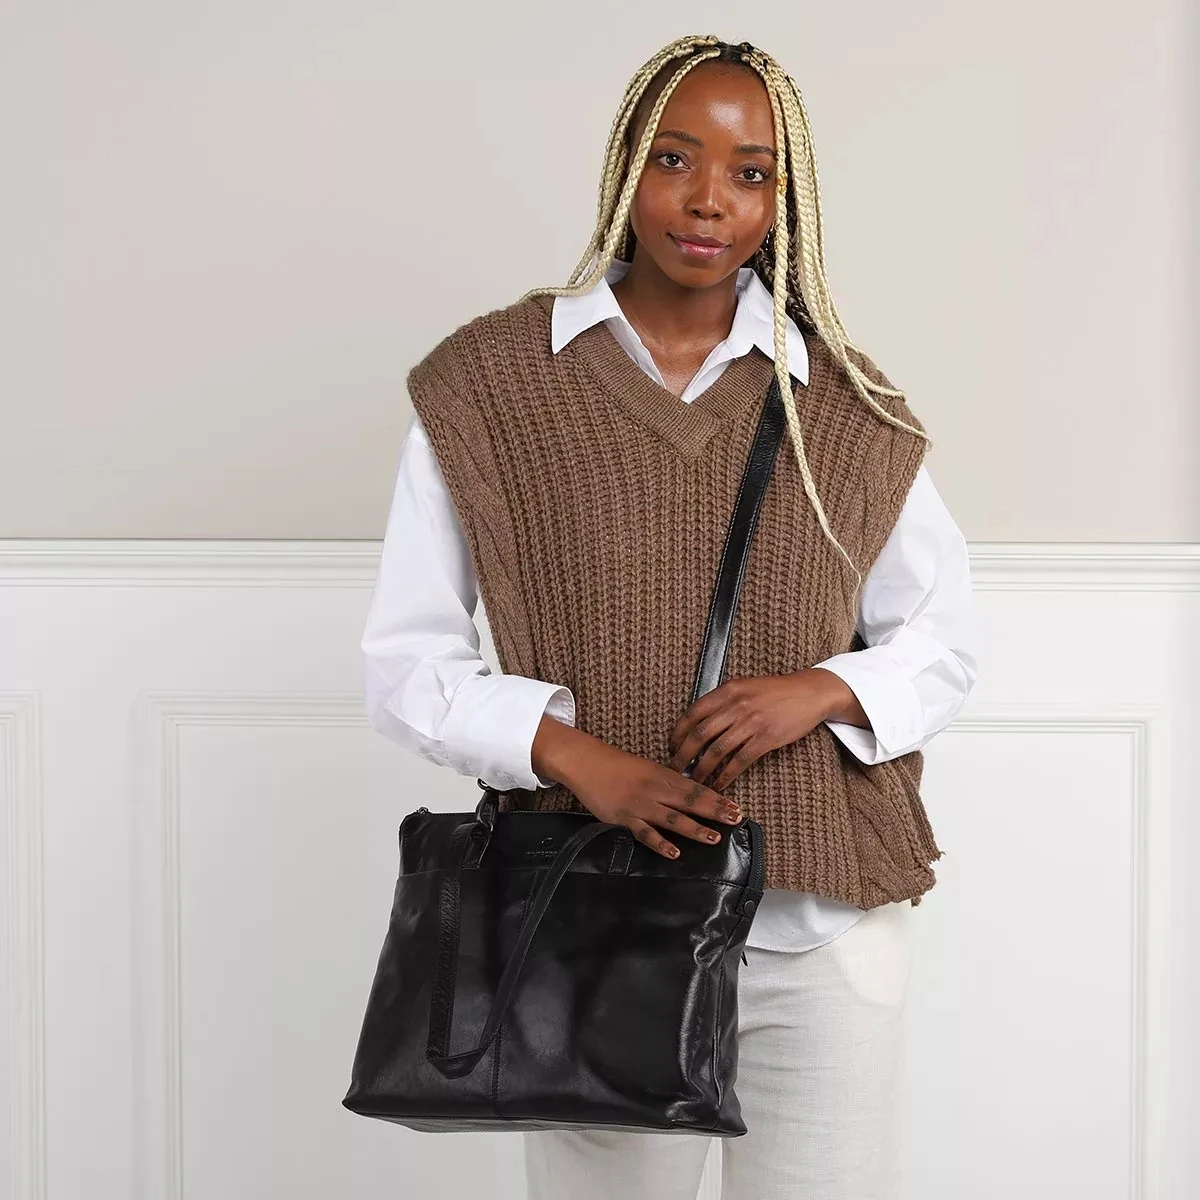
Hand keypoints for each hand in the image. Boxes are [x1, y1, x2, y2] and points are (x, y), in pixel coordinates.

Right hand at [531, 717, 743, 860]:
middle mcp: (656, 789)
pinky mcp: (624, 817)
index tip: (737, 808)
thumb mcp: (648, 769)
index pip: (696, 789)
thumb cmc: (617, 765)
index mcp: (663, 775)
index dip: (717, 799)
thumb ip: (668, 783)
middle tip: (736, 820)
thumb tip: (691, 794)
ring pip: (672, 818)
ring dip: (694, 829)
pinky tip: (674, 853)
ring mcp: (641, 804)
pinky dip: (659, 843)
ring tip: (714, 838)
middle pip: (690, 802)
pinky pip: (644, 833)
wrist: (586, 762)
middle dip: (715, 812)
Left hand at [666, 669, 861, 789]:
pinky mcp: (765, 739)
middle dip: (683, 755)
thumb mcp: (744, 687)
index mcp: (727, 691)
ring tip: (694, 781)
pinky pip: (739, 762)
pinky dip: (725, 776)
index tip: (671, 746)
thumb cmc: (776, 691)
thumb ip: (723, 701)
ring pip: (716, 751)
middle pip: (699, 735)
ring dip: (701, 769)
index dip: (677, 733)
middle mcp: (735, 706)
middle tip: (675, 768)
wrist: (809, 692)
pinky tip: (719, 784)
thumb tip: (699, 722)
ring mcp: (750, 723)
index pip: (692, 714)